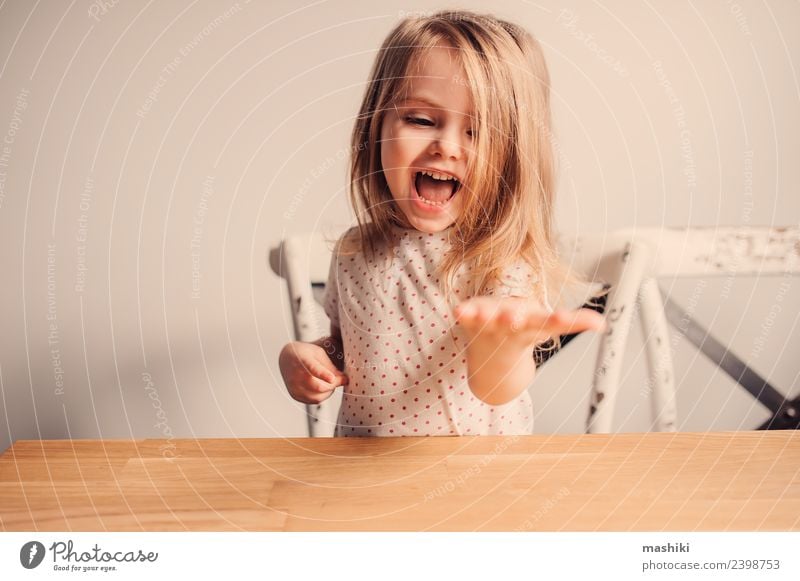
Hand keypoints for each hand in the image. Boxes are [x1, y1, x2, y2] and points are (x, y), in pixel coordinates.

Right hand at [278, 341, 348, 403]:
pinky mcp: (295, 395)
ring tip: (332, 381)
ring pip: (317, 396)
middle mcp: (295, 375)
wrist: (287, 358)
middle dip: (334, 384)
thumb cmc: (306, 355)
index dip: (322, 374)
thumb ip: (330, 366)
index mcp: (301, 360)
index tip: (332, 378)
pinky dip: (323, 396)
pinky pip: (314, 400)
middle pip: (318, 386)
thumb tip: (344, 380)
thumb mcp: (319, 353)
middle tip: (342, 379)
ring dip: (329, 391)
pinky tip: (325, 387)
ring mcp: (294, 387)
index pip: (312, 368)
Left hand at [454, 296, 606, 347]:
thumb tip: (603, 324)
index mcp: (534, 326)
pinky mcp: (472, 320)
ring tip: (480, 313)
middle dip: (515, 318)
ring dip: (486, 317)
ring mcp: (490, 324)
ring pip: (489, 319)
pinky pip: (467, 316)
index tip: (566, 318)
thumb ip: (574, 322)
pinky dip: (463, 314)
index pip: (550, 323)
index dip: (561, 320)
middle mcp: (512, 326)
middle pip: (516, 322)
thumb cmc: (523, 332)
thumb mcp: (548, 327)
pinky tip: (457, 311)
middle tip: (514, 318)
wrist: (491, 360)